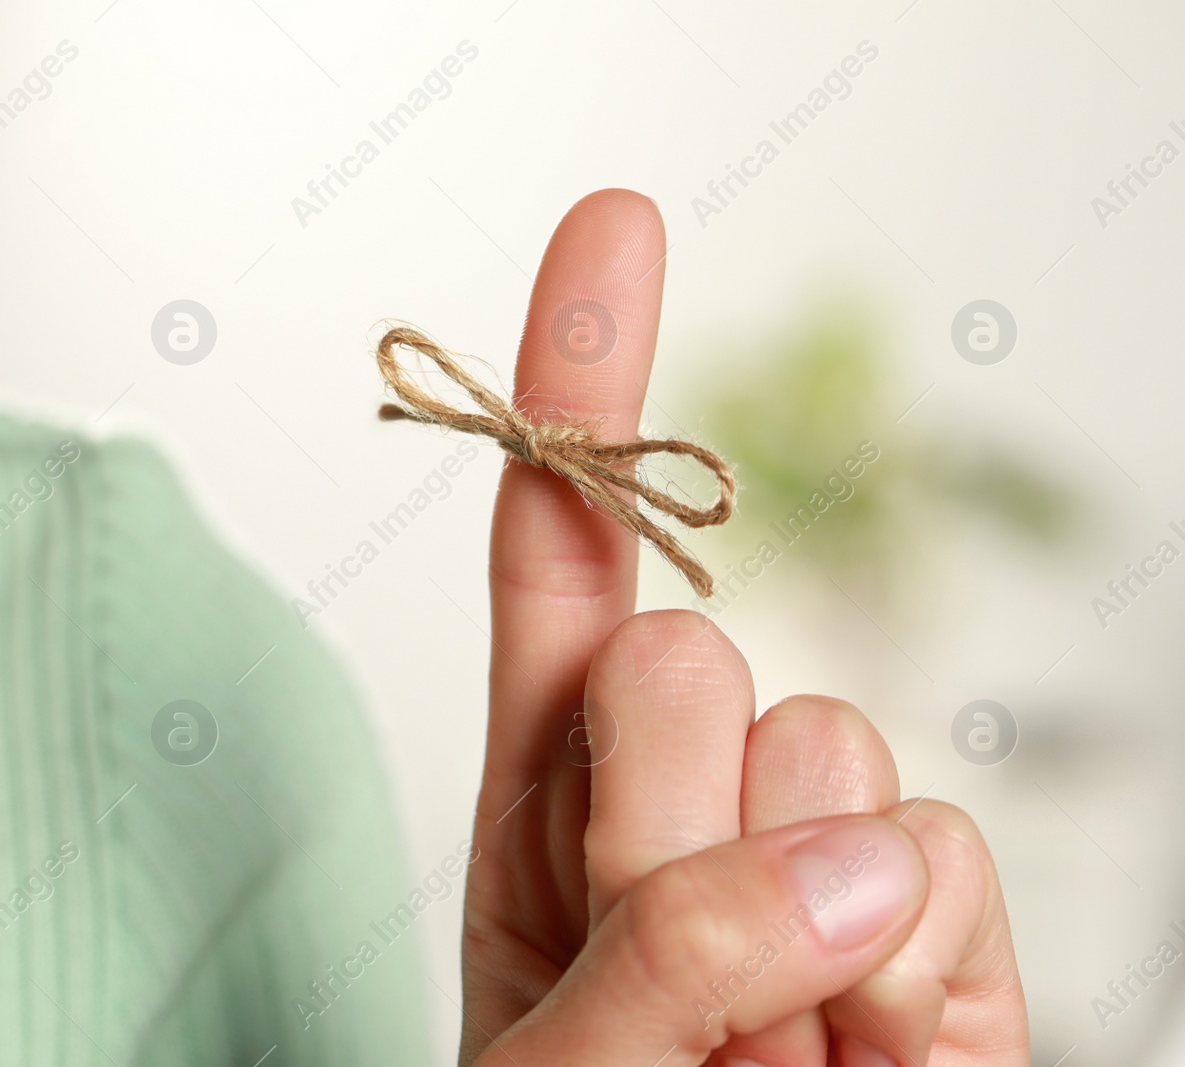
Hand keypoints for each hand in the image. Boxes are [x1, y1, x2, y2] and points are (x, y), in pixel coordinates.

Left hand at [460, 189, 1029, 1064]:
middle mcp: (682, 816)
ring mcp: (817, 874)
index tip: (613, 228)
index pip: (561, 563)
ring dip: (783, 908)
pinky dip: (914, 980)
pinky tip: (863, 1056)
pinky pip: (952, 865)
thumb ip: (647, 961)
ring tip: (758, 1052)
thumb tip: (850, 856)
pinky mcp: (944, 952)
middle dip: (655, 810)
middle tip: (647, 956)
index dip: (578, 393)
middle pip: (686, 657)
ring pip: (831, 745)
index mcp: (543, 818)